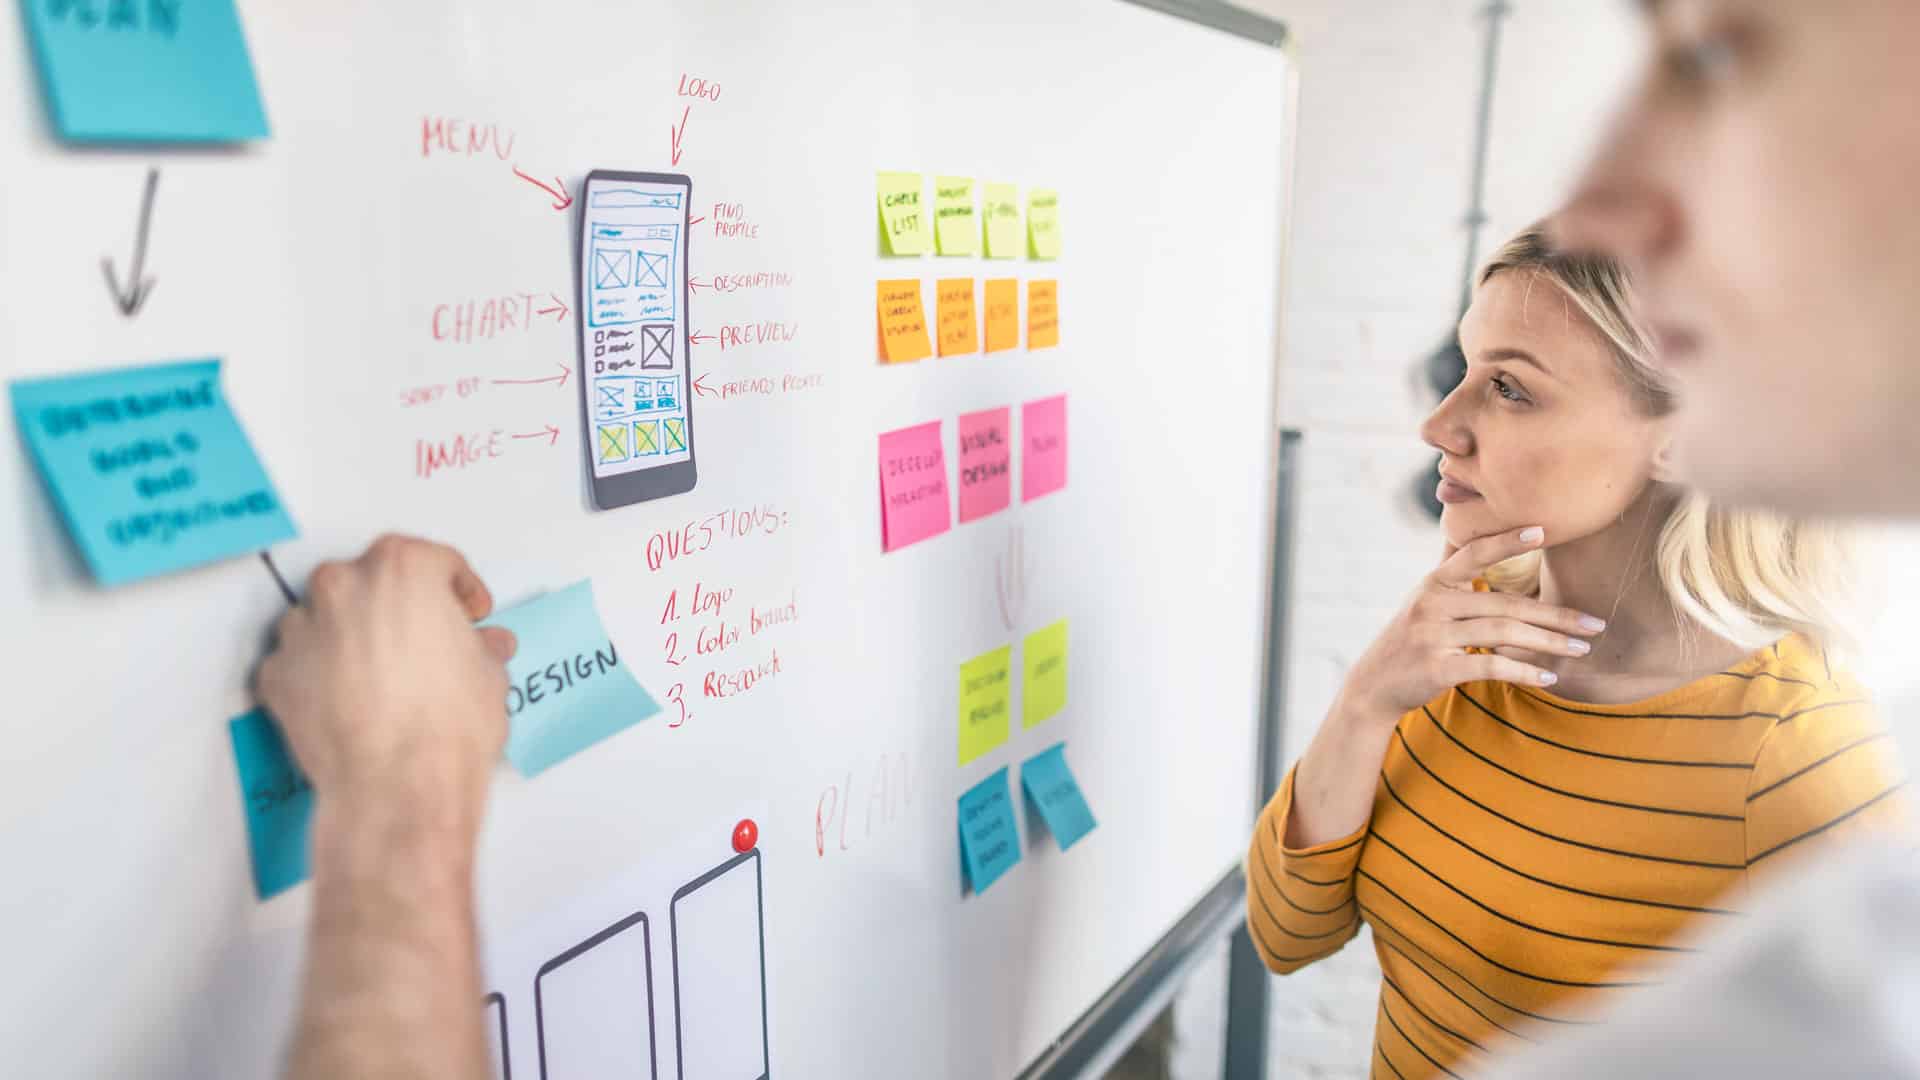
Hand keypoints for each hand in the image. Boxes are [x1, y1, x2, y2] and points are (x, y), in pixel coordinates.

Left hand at [256, 535, 515, 835]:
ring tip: (384, 675)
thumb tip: (479, 649)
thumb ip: (479, 648)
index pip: (436, 561)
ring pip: (329, 618)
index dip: (459, 588)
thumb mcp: (488, 675)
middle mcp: (344, 587)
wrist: (399, 787)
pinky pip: (301, 661)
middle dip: (399, 607)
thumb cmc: (444, 728)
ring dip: (354, 637)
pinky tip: (350, 699)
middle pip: (373, 580)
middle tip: (426, 639)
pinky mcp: (277, 673)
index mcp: (402, 569)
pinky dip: (321, 674)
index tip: (467, 608)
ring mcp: (303, 629)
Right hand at [1336, 526, 1605, 723]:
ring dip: (1550, 642)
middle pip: (1506, 604)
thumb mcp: (1424, 600)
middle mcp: (1432, 603)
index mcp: (1434, 582)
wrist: (1374, 684)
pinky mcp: (1438, 667)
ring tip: (1582, 649)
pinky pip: (1490, 666)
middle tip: (1595, 623)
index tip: (1542, 530)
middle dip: (1556, 615)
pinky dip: (1524, 671)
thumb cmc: (1410, 640)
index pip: (1474, 553)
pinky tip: (1550, 677)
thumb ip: (1451, 574)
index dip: (1507, 541)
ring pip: (1504, 634)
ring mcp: (1433, 635)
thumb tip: (1473, 537)